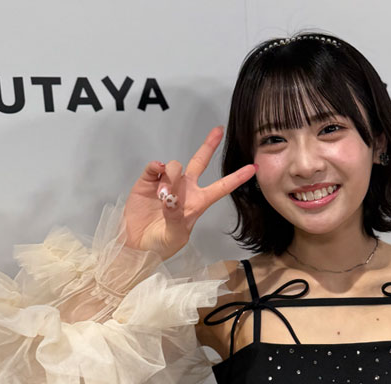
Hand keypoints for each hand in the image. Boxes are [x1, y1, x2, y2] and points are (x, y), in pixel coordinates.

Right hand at [123, 125, 256, 259]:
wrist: (137, 246)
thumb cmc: (161, 244)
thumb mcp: (175, 235)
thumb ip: (175, 216)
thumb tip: (170, 197)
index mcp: (198, 202)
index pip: (221, 187)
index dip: (237, 177)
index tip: (253, 167)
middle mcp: (185, 189)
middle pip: (199, 162)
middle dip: (209, 145)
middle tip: (218, 130)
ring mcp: (167, 183)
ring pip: (175, 166)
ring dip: (171, 178)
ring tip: (162, 197)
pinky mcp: (148, 181)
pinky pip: (155, 167)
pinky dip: (156, 167)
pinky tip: (156, 174)